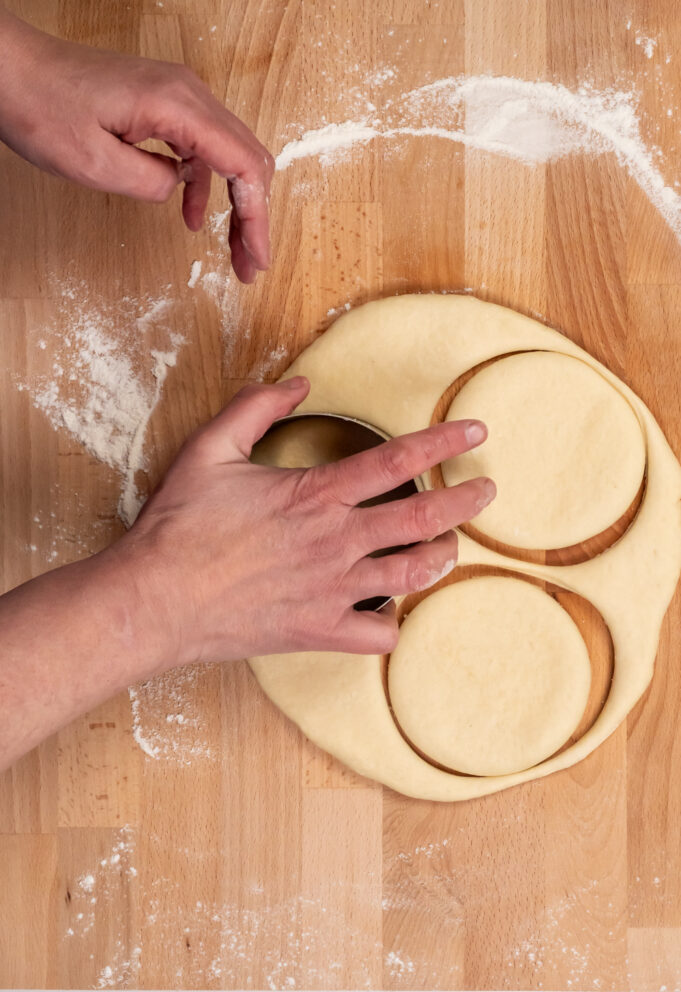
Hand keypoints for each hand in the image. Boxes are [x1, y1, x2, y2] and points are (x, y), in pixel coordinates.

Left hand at [0, 8, 272, 280]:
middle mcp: (188, 93)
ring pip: (229, 155)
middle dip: (254, 216)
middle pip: (247, 159)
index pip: (244, 165)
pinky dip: (205, 186)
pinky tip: (193, 218)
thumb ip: (151, 183)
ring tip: (233, 249)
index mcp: (178, 105)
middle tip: (250, 263)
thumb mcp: (94, 163)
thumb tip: (178, 191)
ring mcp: (178, 95)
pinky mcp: (164, 103)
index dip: (257, 217)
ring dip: (235, 204)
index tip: (257, 257)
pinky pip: (201, 148)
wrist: (12, 69)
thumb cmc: (42, 105)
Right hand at [119, 378, 495, 662]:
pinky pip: (378, 635)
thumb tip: (299, 384)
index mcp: (316, 495)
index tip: (474, 432)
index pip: (398, 460)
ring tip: (451, 547)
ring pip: (413, 575)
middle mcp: (336, 542)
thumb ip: (257, 408)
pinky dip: (392, 625)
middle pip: (423, 518)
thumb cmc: (180, 526)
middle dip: (465, 502)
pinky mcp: (319, 631)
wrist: (155, 599)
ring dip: (441, 558)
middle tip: (487, 491)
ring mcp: (333, 591)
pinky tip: (391, 613)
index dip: (444, 441)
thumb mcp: (210, 448)